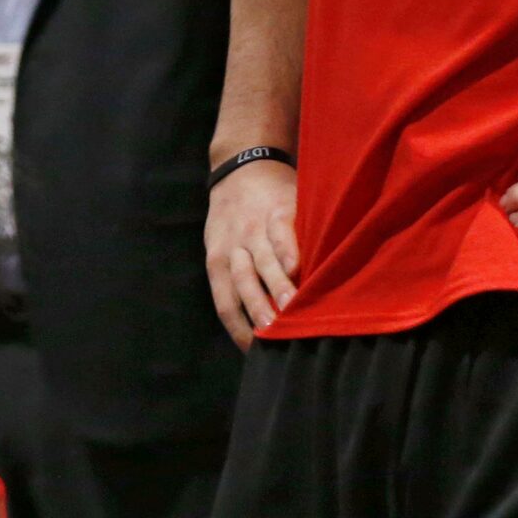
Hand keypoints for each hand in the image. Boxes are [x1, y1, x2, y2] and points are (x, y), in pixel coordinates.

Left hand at [204, 158, 298, 346]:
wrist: (242, 165)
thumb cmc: (235, 220)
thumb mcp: (223, 245)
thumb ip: (237, 279)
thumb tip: (259, 325)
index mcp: (218, 261)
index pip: (225, 303)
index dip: (239, 328)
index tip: (257, 351)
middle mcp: (235, 247)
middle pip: (244, 284)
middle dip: (258, 310)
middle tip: (274, 334)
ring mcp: (256, 228)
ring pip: (265, 261)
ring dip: (278, 285)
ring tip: (291, 307)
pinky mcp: (279, 209)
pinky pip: (283, 231)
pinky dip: (289, 248)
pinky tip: (298, 267)